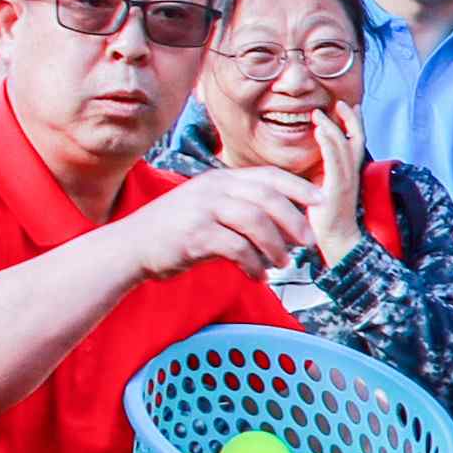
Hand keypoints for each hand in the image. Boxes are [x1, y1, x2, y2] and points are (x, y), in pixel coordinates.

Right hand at [129, 163, 316, 278]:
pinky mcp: (195, 236)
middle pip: (268, 199)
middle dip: (294, 221)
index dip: (299, 187)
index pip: (268, 176)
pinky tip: (258, 276)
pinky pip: (237, 249)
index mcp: (220, 180)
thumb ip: (240, 210)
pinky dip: (254, 264)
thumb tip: (284, 228)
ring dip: (276, 246)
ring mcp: (203, 210)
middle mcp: (213, 189)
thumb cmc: (174, 231)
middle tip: (308, 243)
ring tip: (283, 264)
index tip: (321, 201)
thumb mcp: (207, 208)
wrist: (130, 246)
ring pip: (256, 223)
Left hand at [304, 101, 367, 264]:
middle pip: (356, 138)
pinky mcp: (336, 188)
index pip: (356, 142)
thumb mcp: (328, 191)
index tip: (349, 107)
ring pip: (343, 145)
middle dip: (349, 119)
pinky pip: (334, 161)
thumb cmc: (329, 219)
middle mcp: (352, 174)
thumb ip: (326, 175)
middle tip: (341, 103)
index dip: (355, 123)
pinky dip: (328, 143)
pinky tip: (320, 131)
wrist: (337, 241)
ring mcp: (346, 181)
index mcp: (351, 173)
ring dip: (332, 126)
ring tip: (319, 114)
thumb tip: (315, 165)